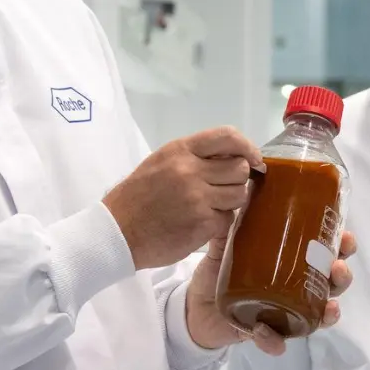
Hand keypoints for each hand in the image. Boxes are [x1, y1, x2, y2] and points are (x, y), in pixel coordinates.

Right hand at [102, 126, 262, 270]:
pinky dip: (219, 222)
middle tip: (221, 189)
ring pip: (240, 195)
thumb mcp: (161, 163)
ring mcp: (198, 198)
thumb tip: (234, 156)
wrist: (116, 232)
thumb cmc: (138, 197)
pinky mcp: (203, 224)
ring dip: (230, 202)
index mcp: (180, 150)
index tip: (254, 160)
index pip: (227, 136)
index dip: (248, 147)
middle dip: (236, 179)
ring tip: (209, 206)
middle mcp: (191, 170)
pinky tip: (200, 223)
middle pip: (240, 168)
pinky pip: (228, 219)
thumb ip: (194, 157)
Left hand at [185, 229, 358, 355]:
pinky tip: (268, 334)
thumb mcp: (224, 245)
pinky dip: (275, 340)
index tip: (347, 236)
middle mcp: (295, 289)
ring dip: (329, 312)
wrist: (194, 306)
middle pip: (331, 284)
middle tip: (339, 267)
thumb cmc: (218, 271)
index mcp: (292, 262)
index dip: (342, 246)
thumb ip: (229, 225)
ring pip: (317, 315)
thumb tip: (236, 195)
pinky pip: (276, 341)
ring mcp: (284, 313)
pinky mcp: (264, 333)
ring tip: (330, 307)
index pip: (325, 253)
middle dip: (342, 277)